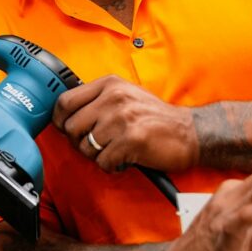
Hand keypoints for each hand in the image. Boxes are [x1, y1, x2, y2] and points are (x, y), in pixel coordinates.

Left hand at [52, 75, 196, 172]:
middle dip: (80, 142)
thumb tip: (65, 115)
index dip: (60, 120)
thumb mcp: (126, 95)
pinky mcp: (131, 140)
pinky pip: (102, 161)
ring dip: (97, 155)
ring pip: (85, 146)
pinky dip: (111, 166)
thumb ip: (97, 100)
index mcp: (109, 84)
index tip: (66, 129)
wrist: (190, 133)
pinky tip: (123, 159)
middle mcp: (113, 98)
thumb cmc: (156, 117)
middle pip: (70, 127)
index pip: (65, 101)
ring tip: (113, 151)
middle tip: (96, 145)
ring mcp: (122, 118)